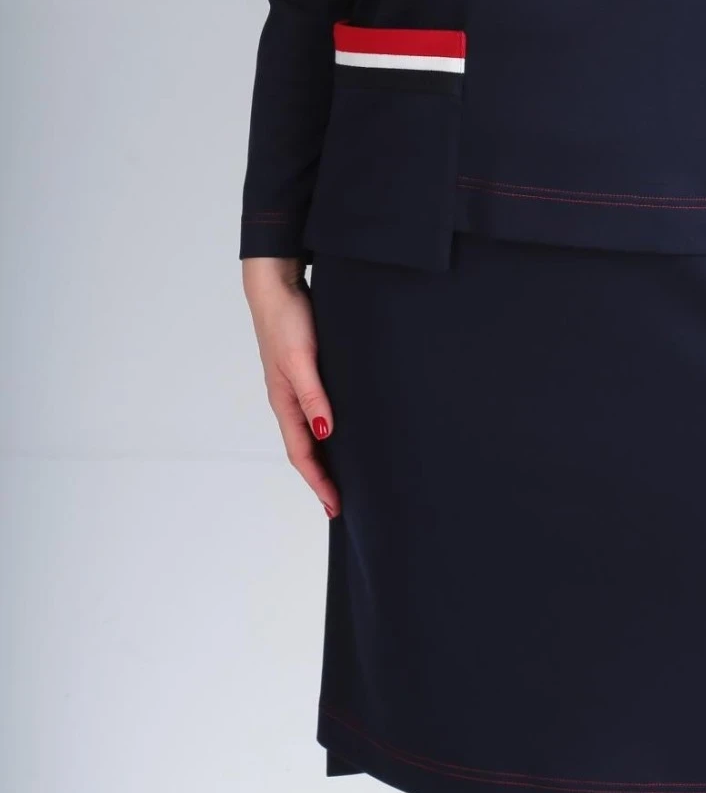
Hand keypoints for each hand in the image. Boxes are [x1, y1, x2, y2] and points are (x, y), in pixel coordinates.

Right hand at [241, 257, 339, 518]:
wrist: (277, 286)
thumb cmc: (287, 320)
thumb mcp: (301, 360)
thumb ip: (312, 396)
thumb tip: (324, 434)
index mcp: (284, 403)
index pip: (302, 454)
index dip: (319, 482)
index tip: (336, 507)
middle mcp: (288, 400)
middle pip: (305, 450)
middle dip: (321, 478)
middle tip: (341, 504)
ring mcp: (295, 387)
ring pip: (310, 433)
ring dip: (323, 457)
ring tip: (342, 477)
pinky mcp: (304, 372)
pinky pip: (315, 412)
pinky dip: (325, 431)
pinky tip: (339, 431)